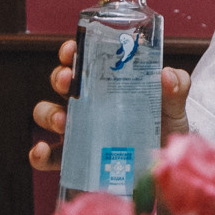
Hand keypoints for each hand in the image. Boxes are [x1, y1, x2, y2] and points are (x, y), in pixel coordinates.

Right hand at [28, 40, 192, 170]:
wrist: (167, 164)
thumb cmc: (165, 127)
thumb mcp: (173, 106)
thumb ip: (176, 88)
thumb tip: (167, 75)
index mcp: (106, 84)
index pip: (82, 61)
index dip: (71, 52)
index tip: (72, 49)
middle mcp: (87, 104)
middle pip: (61, 84)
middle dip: (59, 78)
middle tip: (68, 80)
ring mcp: (77, 131)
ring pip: (47, 114)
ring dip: (48, 113)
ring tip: (62, 120)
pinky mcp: (73, 160)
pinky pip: (47, 156)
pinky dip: (38, 153)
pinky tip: (41, 151)